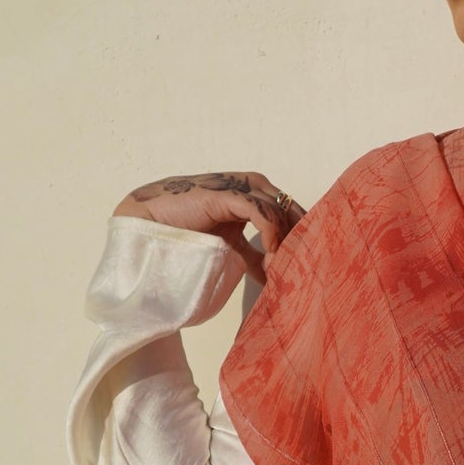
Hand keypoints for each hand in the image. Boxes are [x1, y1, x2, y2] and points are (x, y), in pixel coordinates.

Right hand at [112, 170, 305, 285]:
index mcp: (255, 196)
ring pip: (279, 209)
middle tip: (304, 268)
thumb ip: (254, 258)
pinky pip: (260, 210)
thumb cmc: (188, 237)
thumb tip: (275, 277)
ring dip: (285, 241)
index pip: (292, 212)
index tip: (309, 264)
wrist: (154, 228)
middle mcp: (252, 187)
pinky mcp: (227, 194)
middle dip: (301, 239)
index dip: (304, 237)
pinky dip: (271, 232)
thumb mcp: (231, 250)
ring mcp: (240, 187)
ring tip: (283, 269)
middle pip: (292, 209)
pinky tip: (272, 254)